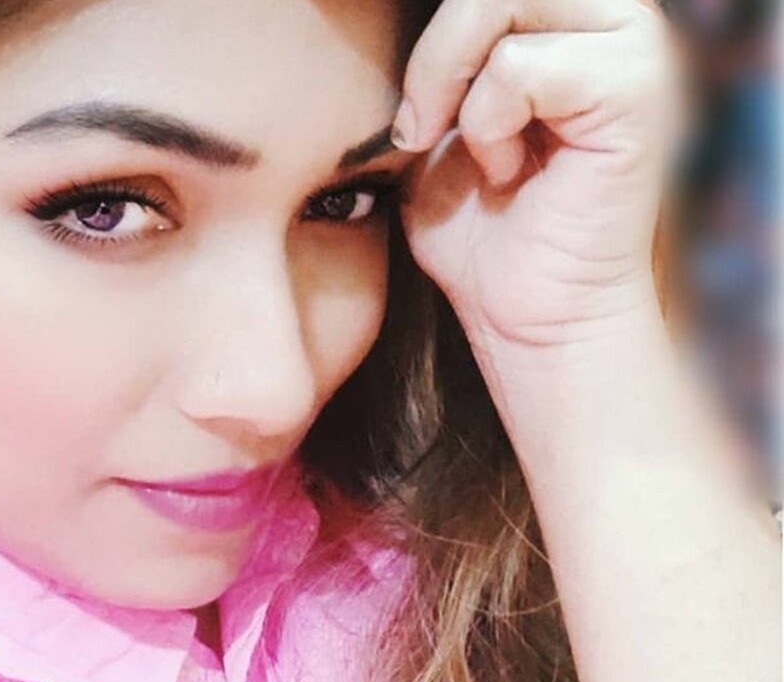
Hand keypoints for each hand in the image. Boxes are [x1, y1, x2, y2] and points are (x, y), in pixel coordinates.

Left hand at [393, 0, 685, 349]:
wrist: (525, 316)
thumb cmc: (479, 232)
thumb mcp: (432, 129)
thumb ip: (433, 62)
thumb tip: (380, 11)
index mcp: (566, 21)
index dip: (434, 39)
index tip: (412, 119)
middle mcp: (610, 18)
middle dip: (436, 52)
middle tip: (418, 130)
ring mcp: (632, 48)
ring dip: (459, 85)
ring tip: (481, 154)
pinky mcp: (636, 91)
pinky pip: (523, 66)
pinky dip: (490, 126)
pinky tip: (510, 173)